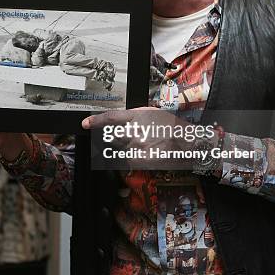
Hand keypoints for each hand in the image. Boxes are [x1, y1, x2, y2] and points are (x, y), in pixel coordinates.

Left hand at [82, 107, 214, 169]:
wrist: (188, 144)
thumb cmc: (173, 128)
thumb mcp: (153, 114)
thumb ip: (134, 117)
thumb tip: (119, 122)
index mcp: (137, 116)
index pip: (110, 118)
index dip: (95, 121)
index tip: (86, 123)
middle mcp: (134, 131)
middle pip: (111, 136)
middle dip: (111, 137)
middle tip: (126, 138)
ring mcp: (135, 147)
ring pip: (120, 148)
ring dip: (126, 147)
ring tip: (144, 145)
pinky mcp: (139, 160)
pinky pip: (128, 159)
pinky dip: (133, 158)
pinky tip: (146, 153)